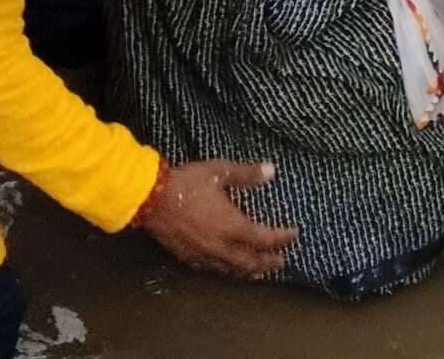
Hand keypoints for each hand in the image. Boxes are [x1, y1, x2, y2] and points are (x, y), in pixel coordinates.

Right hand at [138, 159, 298, 278]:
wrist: (149, 199)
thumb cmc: (187, 183)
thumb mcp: (218, 172)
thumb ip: (245, 174)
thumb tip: (271, 170)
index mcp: (231, 226)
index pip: (263, 238)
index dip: (281, 238)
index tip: (293, 235)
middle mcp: (220, 245)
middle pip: (250, 261)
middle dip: (267, 262)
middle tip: (280, 262)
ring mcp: (203, 254)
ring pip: (231, 269)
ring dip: (248, 271)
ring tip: (259, 272)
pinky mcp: (187, 257)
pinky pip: (212, 269)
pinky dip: (226, 270)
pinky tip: (226, 268)